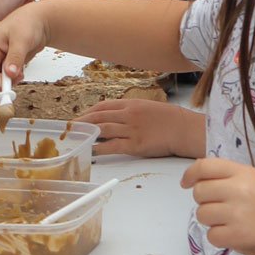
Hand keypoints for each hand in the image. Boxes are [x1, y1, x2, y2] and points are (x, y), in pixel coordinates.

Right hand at [0, 5, 50, 89]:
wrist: (40, 22)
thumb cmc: (27, 23)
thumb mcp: (22, 39)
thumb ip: (15, 57)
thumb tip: (9, 73)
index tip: (1, 84)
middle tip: (11, 83)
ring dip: (6, 83)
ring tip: (19, 75)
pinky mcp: (7, 66)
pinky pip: (5, 79)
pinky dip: (12, 81)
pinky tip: (21, 73)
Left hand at [80, 97, 196, 158]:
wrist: (184, 129)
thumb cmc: (170, 119)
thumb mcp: (148, 107)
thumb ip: (131, 110)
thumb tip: (115, 116)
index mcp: (131, 104)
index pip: (103, 106)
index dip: (88, 112)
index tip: (79, 117)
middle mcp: (129, 115)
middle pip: (98, 116)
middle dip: (82, 122)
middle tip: (70, 127)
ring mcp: (131, 130)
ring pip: (103, 130)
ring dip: (87, 134)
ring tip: (76, 138)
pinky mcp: (135, 145)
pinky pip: (112, 146)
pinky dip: (99, 148)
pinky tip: (91, 150)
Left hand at [181, 158, 254, 254]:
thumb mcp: (254, 182)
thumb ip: (227, 177)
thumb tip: (195, 177)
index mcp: (244, 173)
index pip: (205, 166)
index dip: (190, 175)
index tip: (186, 184)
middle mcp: (239, 190)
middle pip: (199, 192)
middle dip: (204, 202)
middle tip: (221, 208)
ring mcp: (238, 213)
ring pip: (202, 214)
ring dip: (212, 221)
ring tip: (231, 222)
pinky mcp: (237, 236)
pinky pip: (211, 235)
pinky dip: (220, 238)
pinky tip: (235, 235)